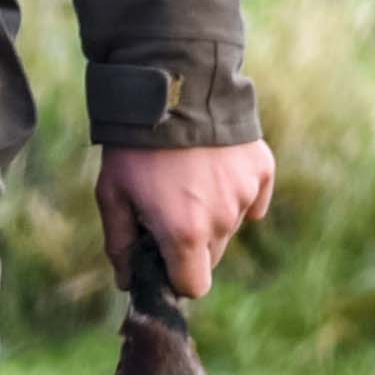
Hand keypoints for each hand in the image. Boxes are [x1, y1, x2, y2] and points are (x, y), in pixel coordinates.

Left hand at [97, 139, 276, 298]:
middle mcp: (222, 220)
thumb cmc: (135, 147)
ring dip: (211, 213)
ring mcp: (245, 194)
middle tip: (167, 208)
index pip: (194, 286)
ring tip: (185, 177)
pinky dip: (235, 189)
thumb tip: (127, 282)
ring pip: (230, 225)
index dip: (176, 276)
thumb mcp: (112, 194)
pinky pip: (253, 196)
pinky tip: (213, 167)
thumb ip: (120, 244)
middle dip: (191, 244)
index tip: (162, 258)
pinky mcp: (262, 169)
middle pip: (211, 256)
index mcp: (185, 234)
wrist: (172, 89)